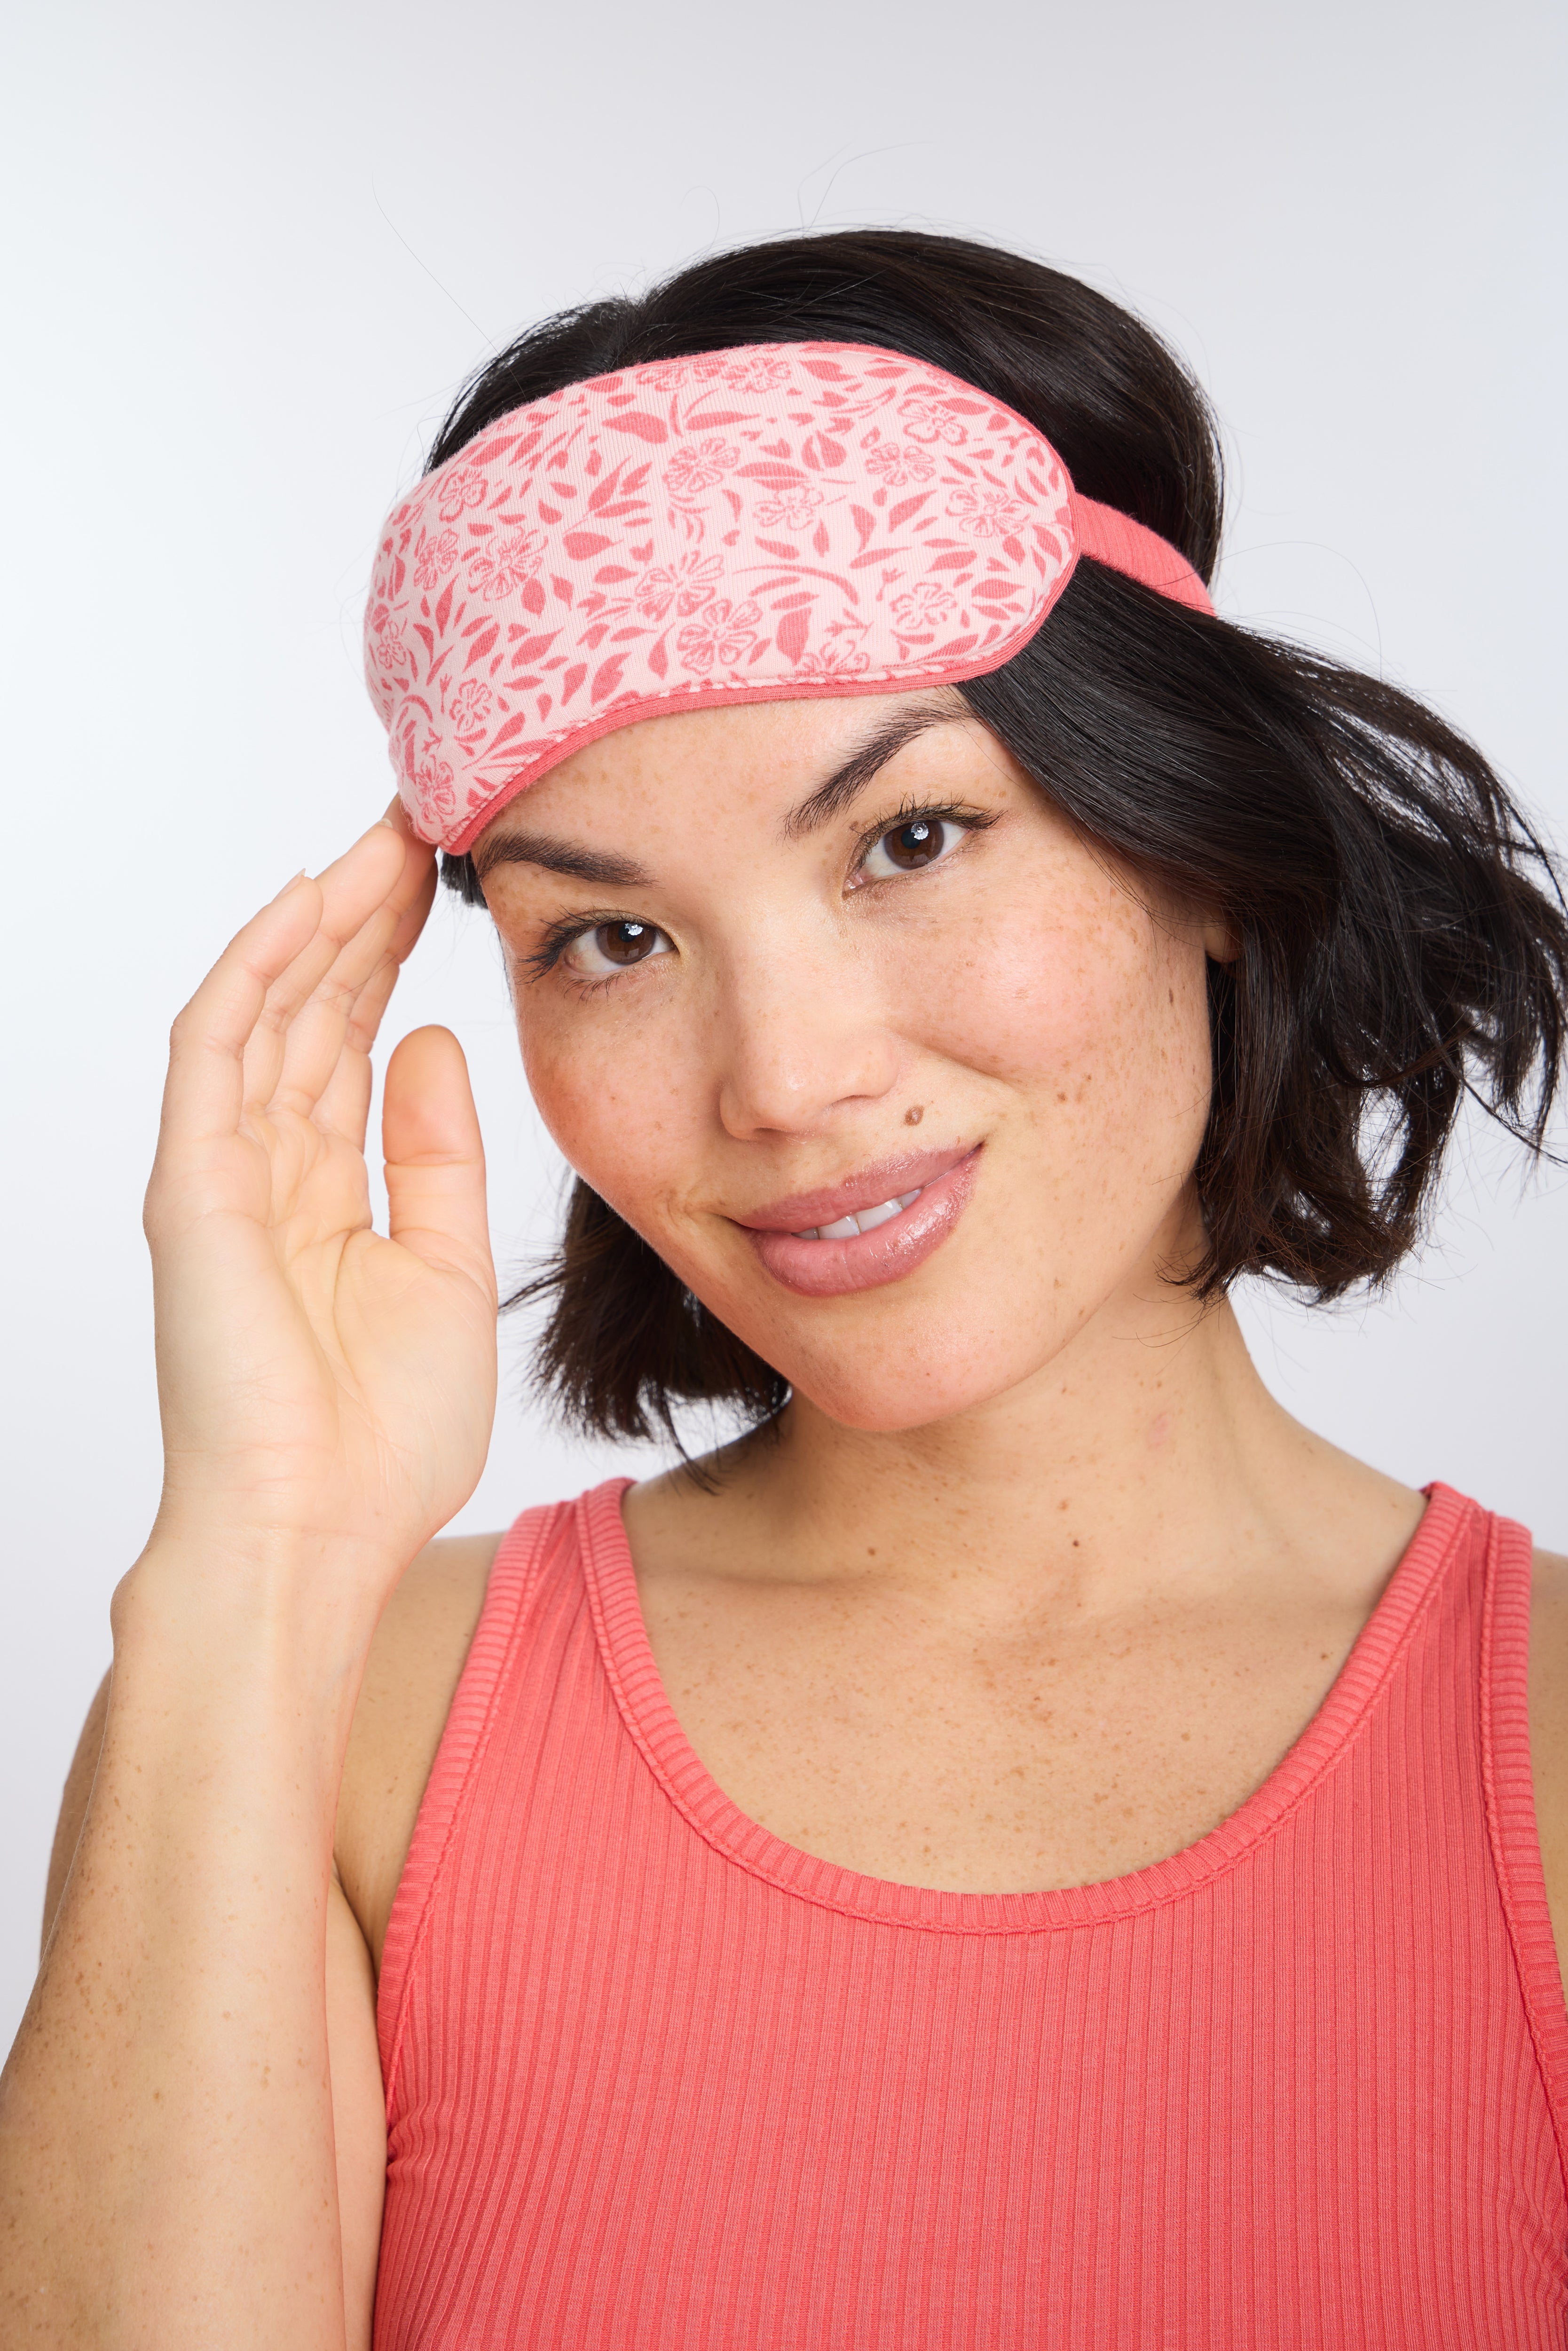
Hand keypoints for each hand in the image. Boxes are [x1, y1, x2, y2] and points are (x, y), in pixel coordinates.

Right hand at [142, 809, 497, 1590]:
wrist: (320, 1535)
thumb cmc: (381, 1436)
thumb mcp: (448, 1268)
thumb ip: (437, 1153)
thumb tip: (429, 1039)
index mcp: (326, 1194)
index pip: (352, 1042)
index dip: (390, 958)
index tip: (445, 883)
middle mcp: (266, 1170)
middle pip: (311, 1009)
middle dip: (363, 914)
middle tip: (418, 824)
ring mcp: (222, 1174)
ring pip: (267, 1009)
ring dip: (321, 919)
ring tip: (382, 837)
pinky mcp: (192, 1185)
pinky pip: (217, 1050)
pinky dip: (259, 971)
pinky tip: (309, 904)